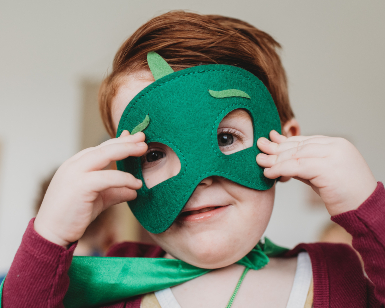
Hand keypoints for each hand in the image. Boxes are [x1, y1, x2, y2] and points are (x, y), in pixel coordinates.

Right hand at [34, 131, 146, 246]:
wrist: (51, 234)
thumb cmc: (72, 215)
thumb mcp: (98, 199)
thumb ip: (115, 191)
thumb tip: (134, 191)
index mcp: (77, 164)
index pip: (101, 148)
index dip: (120, 141)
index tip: (136, 138)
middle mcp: (74, 164)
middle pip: (105, 147)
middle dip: (126, 141)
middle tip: (144, 137)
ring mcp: (75, 173)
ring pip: (105, 154)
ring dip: (126, 150)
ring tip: (144, 149)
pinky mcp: (79, 186)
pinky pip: (107, 177)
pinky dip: (124, 179)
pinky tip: (136, 184)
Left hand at [256, 130, 376, 215]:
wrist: (366, 210)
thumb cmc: (344, 195)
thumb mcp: (321, 175)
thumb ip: (303, 165)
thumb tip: (280, 160)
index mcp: (337, 144)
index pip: (305, 140)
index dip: (285, 141)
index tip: (270, 140)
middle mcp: (336, 146)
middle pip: (299, 145)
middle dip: (277, 148)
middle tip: (260, 148)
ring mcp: (333, 155)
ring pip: (296, 154)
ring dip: (275, 159)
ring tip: (260, 161)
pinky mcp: (328, 168)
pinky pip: (297, 166)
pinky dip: (280, 169)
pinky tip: (269, 173)